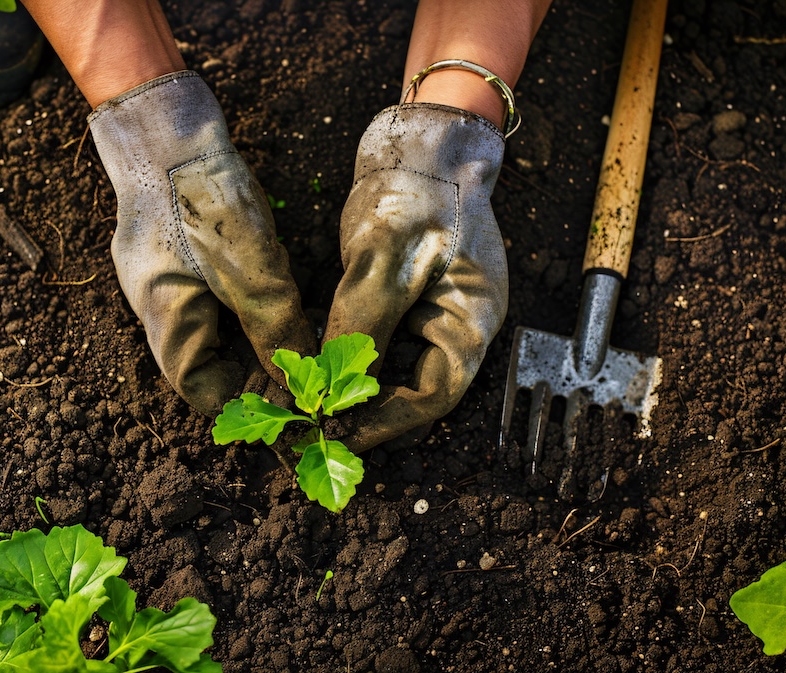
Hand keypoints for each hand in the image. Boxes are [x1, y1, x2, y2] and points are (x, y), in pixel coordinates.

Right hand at [88, 72, 315, 415]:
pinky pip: (216, 297)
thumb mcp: (251, 272)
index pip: (204, 391)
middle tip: (311, 368)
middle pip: (210, 364)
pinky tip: (284, 295)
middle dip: (259, 372)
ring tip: (307, 337)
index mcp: (166, 323)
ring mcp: (167, 279)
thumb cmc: (204, 198)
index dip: (250, 403)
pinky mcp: (182, 254)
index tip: (297, 400)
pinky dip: (250, 306)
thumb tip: (301, 382)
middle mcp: (161, 310)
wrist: (168, 126)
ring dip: (260, 337)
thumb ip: (276, 331)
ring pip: (218, 330)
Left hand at [323, 103, 507, 450]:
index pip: (433, 396)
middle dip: (369, 414)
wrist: (424, 134)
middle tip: (316, 428)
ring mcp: (438, 309)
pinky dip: (357, 357)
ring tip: (312, 405)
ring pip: (400, 370)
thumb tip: (333, 389)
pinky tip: (321, 365)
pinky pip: (387, 342)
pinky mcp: (413, 295)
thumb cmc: (415, 188)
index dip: (383, 421)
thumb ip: (361, 326)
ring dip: (360, 390)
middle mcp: (461, 324)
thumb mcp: (382, 259)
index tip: (334, 431)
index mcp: (473, 321)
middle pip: (418, 391)